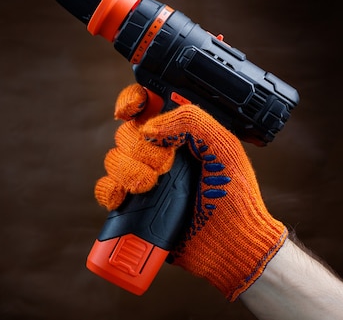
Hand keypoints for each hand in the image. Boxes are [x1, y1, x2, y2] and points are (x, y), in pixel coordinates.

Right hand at [94, 84, 286, 300]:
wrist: (229, 243)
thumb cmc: (235, 196)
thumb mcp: (224, 148)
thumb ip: (193, 122)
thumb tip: (150, 126)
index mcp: (182, 132)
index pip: (148, 104)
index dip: (133, 100)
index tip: (132, 109)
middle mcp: (161, 152)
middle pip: (127, 133)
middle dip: (141, 148)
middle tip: (166, 165)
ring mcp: (146, 177)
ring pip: (115, 159)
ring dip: (128, 170)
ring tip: (151, 185)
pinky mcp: (136, 204)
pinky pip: (106, 188)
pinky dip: (109, 190)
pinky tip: (124, 197)